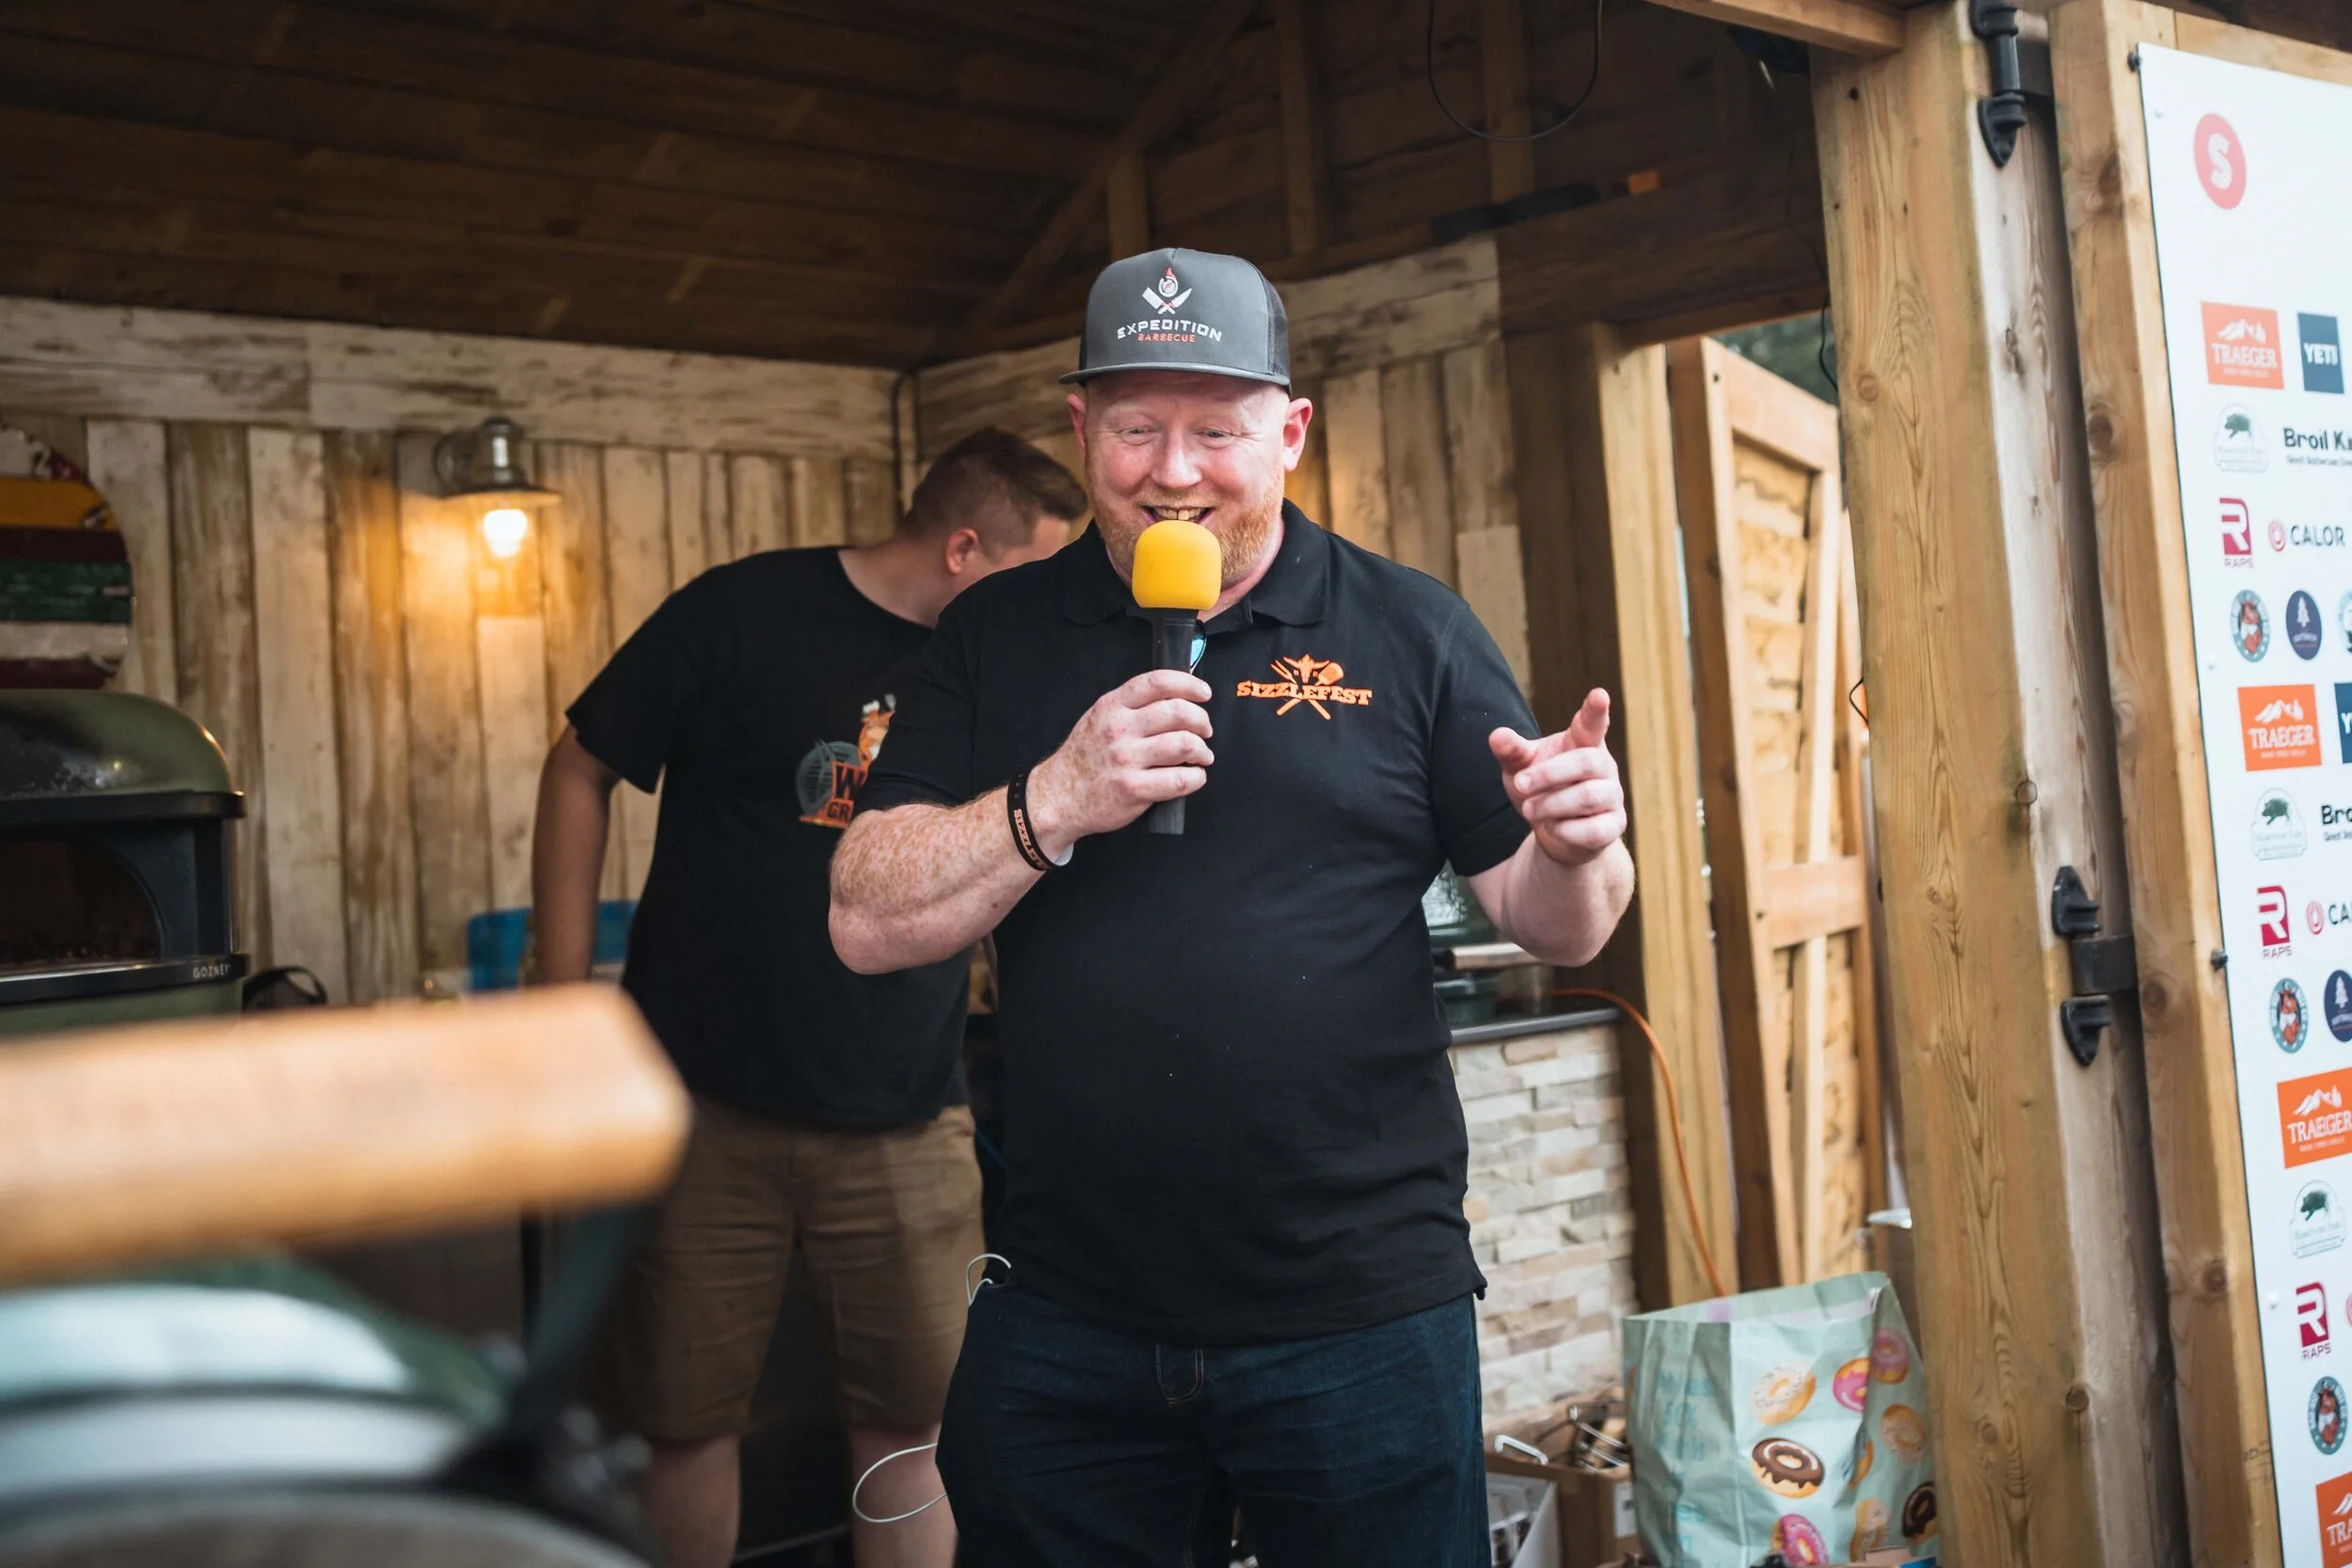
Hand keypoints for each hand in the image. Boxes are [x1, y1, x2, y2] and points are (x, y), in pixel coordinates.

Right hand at [1026, 668, 1213, 853]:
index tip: (1204, 693)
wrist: (1059, 797)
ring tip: (1202, 756)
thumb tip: (1177, 698)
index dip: (1189, 684)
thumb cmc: (1085, 758)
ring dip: (1202, 750)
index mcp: (1112, 706)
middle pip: (1177, 712)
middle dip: (1201, 720)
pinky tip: (1193, 777)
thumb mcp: (1098, 718)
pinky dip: (1196, 778)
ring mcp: (1126, 760)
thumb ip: (1131, 706)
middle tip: (1205, 730)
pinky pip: (1179, 779)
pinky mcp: (1134, 789)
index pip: (1157, 682)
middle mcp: (1119, 729)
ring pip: (1183, 744)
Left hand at [1489, 689, 1626, 866]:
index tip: (1599, 694)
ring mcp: (1613, 795)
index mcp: (1583, 743)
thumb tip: (1496, 736)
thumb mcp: (1521, 768)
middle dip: (1548, 774)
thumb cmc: (1541, 789)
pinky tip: (1553, 828)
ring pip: (1588, 797)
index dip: (1596, 710)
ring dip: (1551, 805)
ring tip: (1528, 810)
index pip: (1593, 723)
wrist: (1556, 833)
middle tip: (1519, 784)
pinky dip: (1565, 830)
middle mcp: (1604, 766)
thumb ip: (1512, 751)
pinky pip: (1594, 830)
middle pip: (1586, 762)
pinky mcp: (1614, 825)